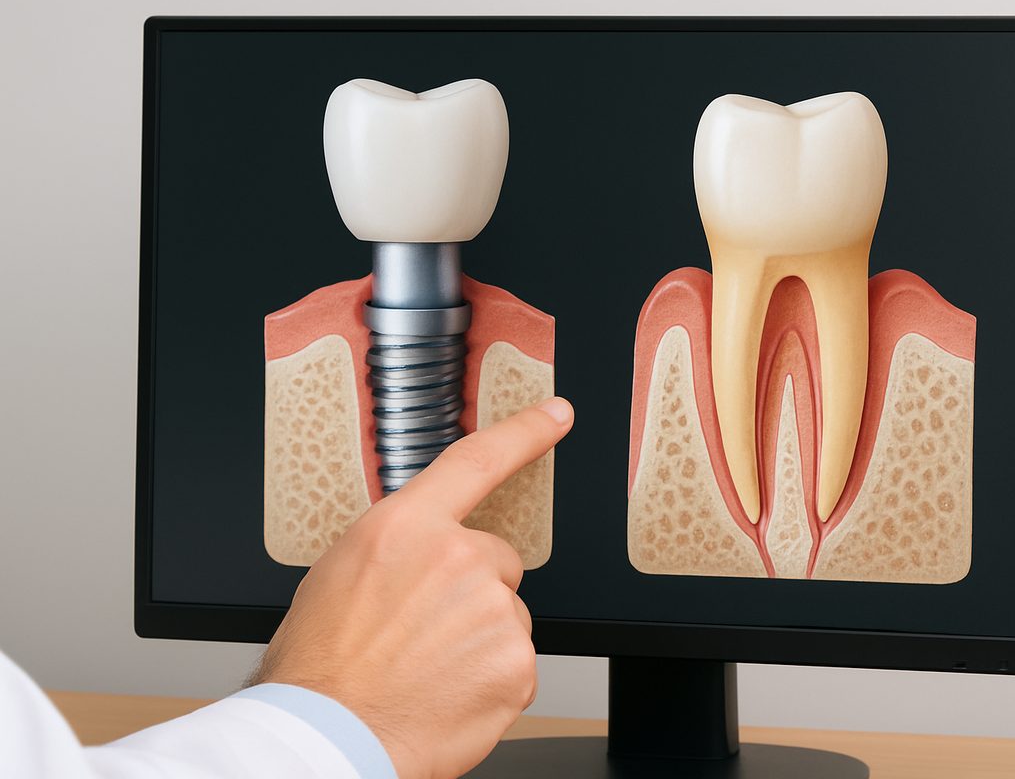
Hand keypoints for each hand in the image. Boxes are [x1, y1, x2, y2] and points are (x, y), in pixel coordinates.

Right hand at [251, 396, 574, 778]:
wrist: (326, 739)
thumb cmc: (319, 668)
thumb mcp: (338, 578)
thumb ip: (397, 550)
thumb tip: (421, 557)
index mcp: (405, 528)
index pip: (476, 461)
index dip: (524, 432)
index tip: (557, 414)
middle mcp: (457, 559)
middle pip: (497, 560)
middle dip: (473, 591)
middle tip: (425, 632)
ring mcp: (492, 611)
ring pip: (505, 616)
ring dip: (479, 639)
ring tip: (426, 670)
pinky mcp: (515, 663)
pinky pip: (514, 663)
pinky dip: (489, 681)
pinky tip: (446, 694)